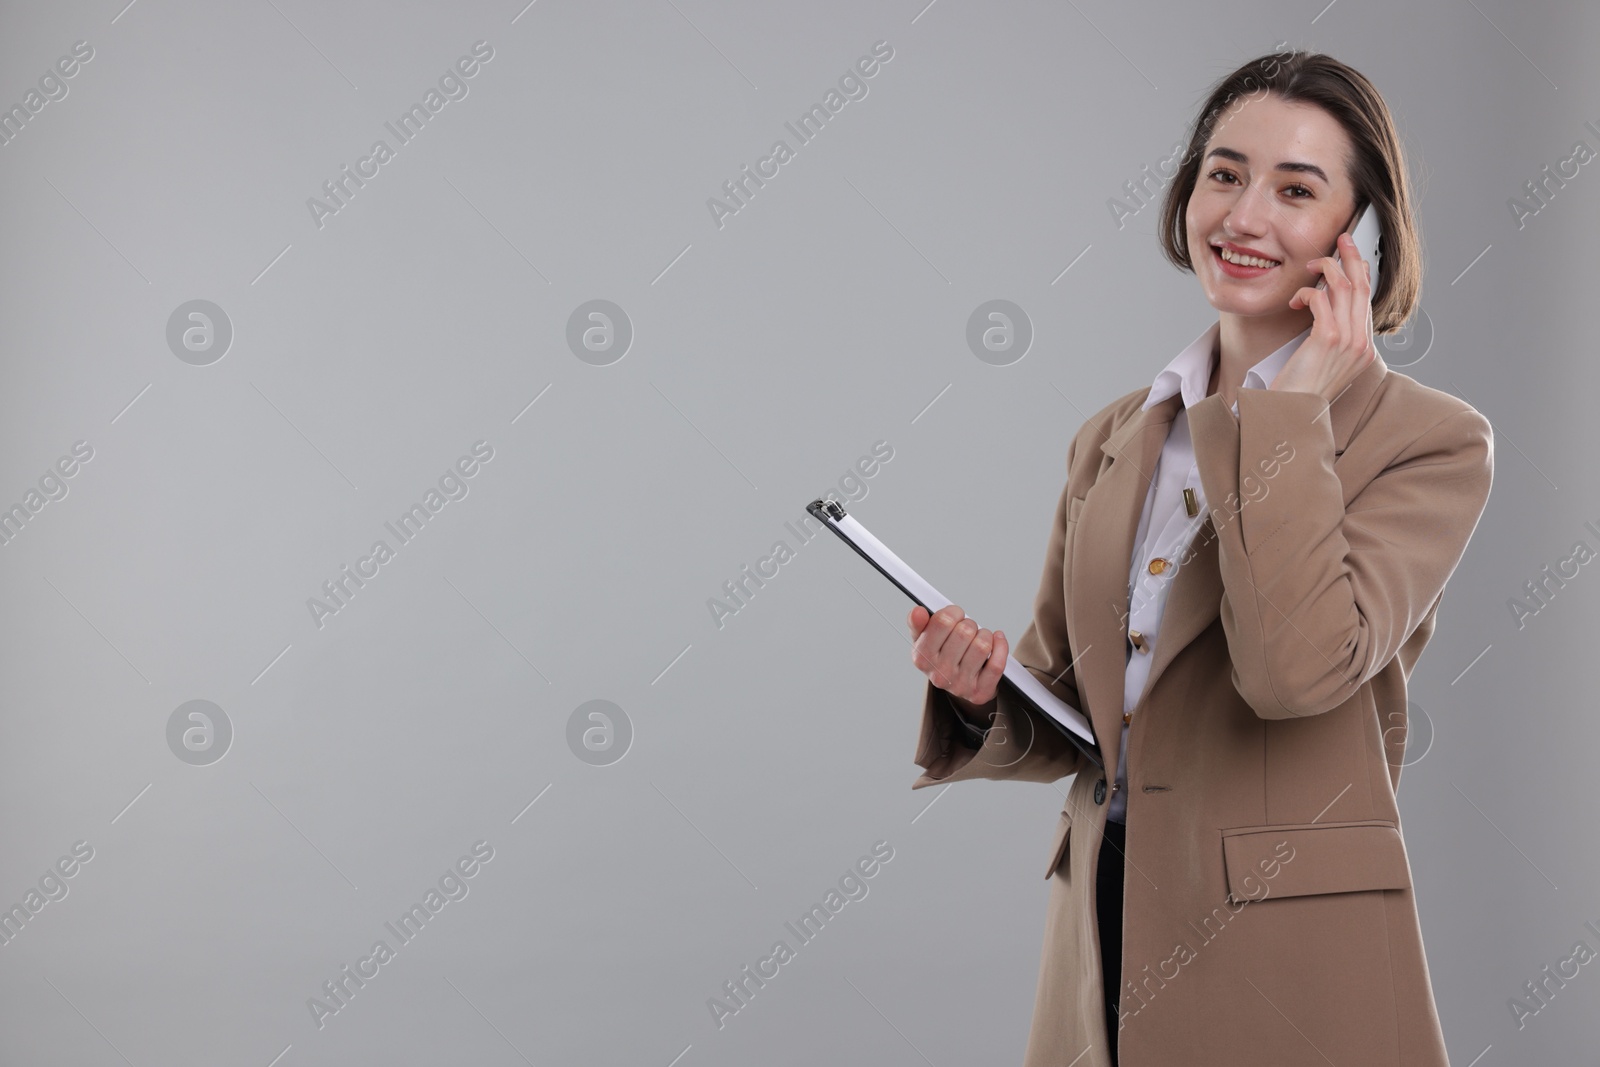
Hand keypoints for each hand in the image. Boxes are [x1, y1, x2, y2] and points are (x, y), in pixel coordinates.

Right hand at [908, 604, 1007, 704]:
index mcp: (922, 657)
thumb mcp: (924, 639)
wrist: (956, 684)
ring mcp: (960, 685)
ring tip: (979, 638)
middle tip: (967, 630)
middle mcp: (939, 673)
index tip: (955, 615)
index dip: (953, 612)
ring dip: (985, 635)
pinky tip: (997, 640)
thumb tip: (918, 612)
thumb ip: (918, 623)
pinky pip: (996, 664)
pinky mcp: (980, 691)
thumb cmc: (940, 656)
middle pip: (965, 631)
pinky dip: (1001, 646)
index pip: (942, 622)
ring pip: (982, 646)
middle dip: (969, 624)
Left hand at [1277, 230, 1377, 403]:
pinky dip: (1307, 293)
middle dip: (1351, 257)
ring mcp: (1348, 341)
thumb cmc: (1300, 389)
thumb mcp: (1324, 361)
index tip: (1350, 255)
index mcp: (1363, 348)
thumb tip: (1325, 305)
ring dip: (1325, 270)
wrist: (1292, 413)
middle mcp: (1361, 343)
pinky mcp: (1328, 339)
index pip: (1367, 300)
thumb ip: (1332, 335)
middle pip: (1361, 287)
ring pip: (1343, 288)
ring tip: (1311, 266)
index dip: (1360, 272)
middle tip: (1341, 239)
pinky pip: (1321, 300)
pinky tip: (1295, 300)